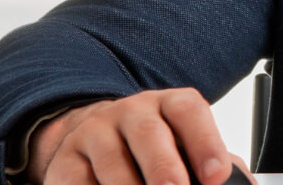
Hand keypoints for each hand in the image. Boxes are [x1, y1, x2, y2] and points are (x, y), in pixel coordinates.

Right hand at [28, 89, 255, 184]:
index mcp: (168, 105)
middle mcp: (131, 113)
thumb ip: (215, 164)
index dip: (205, 142)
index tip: (217, 176)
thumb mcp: (185, 145)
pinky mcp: (66, 161)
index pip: (189, 111)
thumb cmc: (153, 147)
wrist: (93, 135)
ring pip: (111, 161)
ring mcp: (95, 133)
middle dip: (164, 168)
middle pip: (149, 134)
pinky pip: (77, 182)